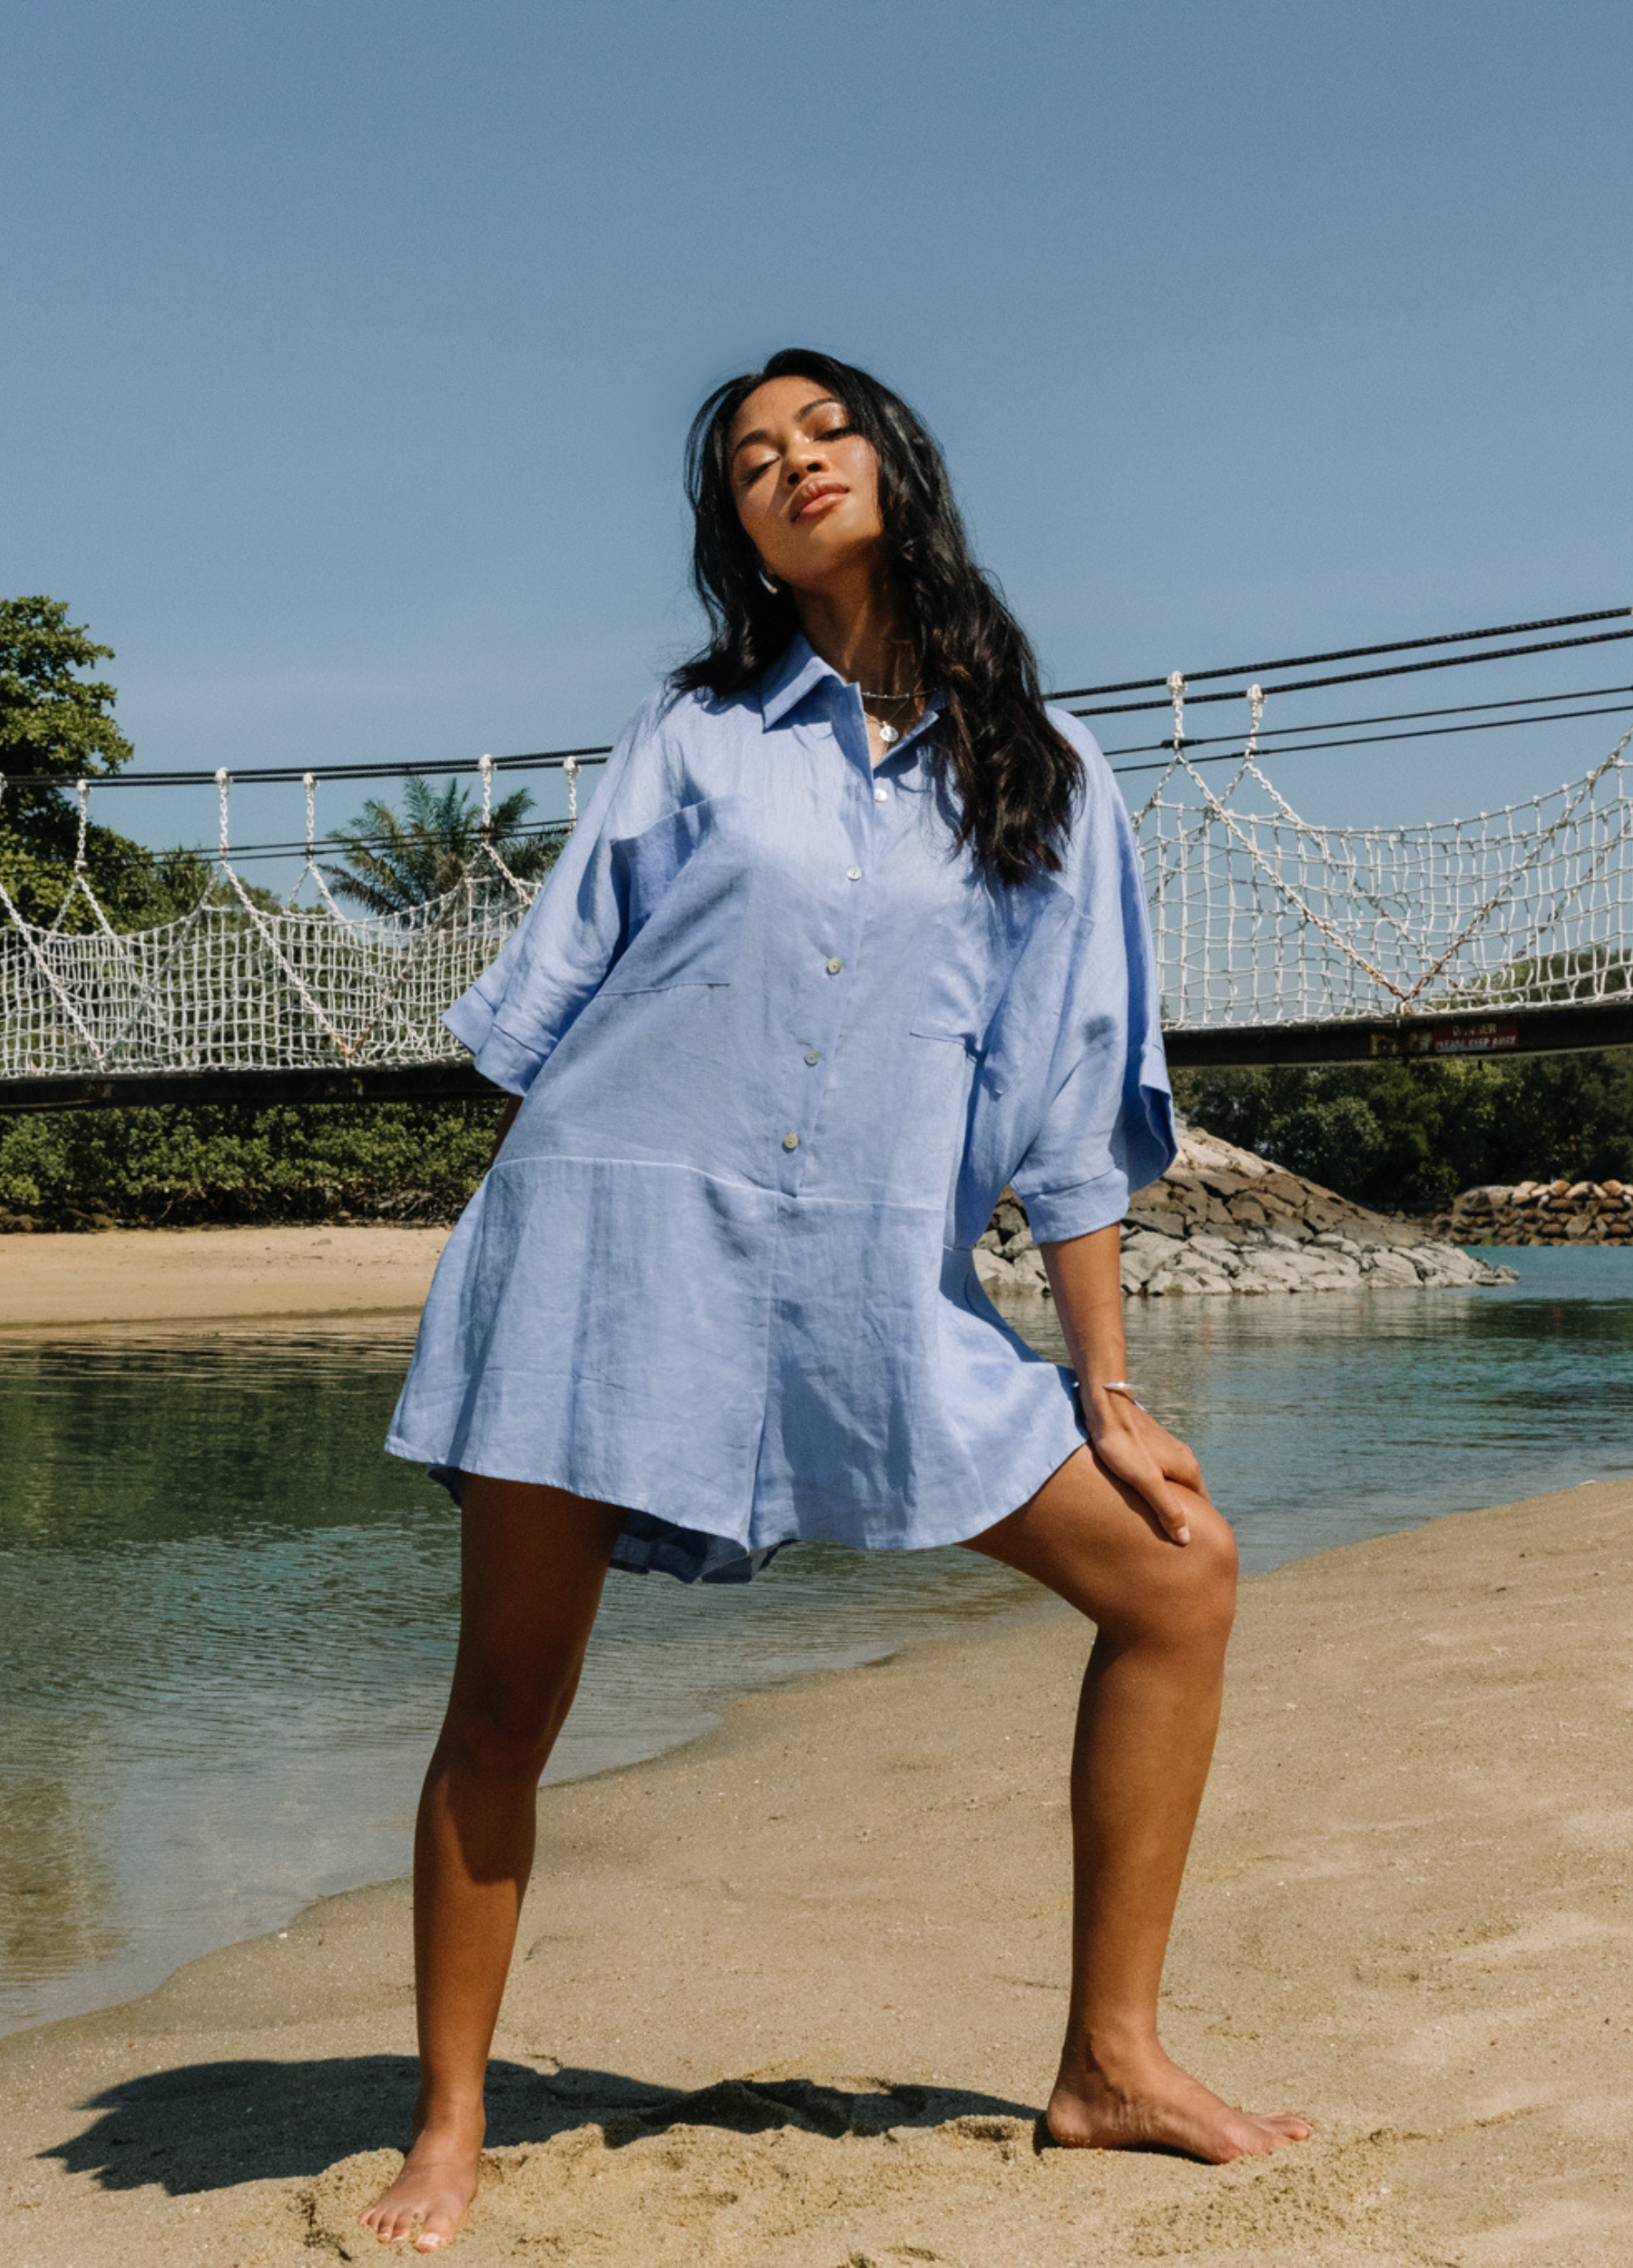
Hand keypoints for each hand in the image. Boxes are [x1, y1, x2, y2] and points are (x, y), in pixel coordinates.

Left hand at [1084, 1390, 1208, 1544]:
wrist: (1106, 1407)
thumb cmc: (1122, 1445)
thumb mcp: (1145, 1481)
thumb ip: (1167, 1508)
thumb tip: (1185, 1539)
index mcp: (1188, 1468)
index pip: (1203, 1503)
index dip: (1195, 1522)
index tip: (1182, 1540)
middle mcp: (1184, 1457)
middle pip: (1190, 1492)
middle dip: (1182, 1511)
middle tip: (1165, 1532)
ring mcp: (1169, 1448)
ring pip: (1174, 1481)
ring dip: (1167, 1497)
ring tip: (1152, 1515)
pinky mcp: (1153, 1443)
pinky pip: (1161, 1470)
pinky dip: (1156, 1483)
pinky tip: (1140, 1491)